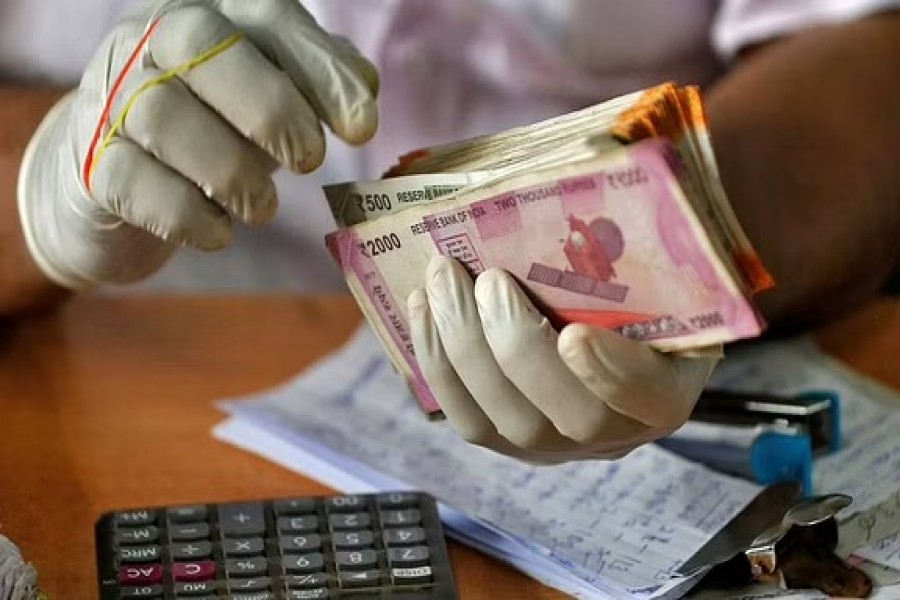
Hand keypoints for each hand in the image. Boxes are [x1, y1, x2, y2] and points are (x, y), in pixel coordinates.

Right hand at [17, 0, 377, 287]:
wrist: (113, 176)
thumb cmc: (211, 129)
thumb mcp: (267, 97)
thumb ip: (314, 84)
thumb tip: (364, 88)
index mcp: (209, 17)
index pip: (267, 17)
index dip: (322, 69)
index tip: (363, 128)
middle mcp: (150, 42)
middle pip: (201, 44)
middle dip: (271, 108)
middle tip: (309, 161)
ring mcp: (110, 98)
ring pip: (163, 114)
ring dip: (231, 171)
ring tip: (264, 208)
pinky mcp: (88, 162)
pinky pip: (130, 180)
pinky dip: (186, 214)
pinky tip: (218, 233)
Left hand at [407, 256, 718, 462]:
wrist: (601, 317)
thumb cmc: (621, 283)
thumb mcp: (643, 263)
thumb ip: (627, 232)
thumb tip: (589, 160)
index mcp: (667, 385)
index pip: (649, 397)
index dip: (613, 374)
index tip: (575, 333)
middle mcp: (616, 429)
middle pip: (570, 417)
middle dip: (516, 348)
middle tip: (487, 280)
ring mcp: (558, 443)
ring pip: (508, 423)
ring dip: (464, 350)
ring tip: (441, 282)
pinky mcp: (507, 439)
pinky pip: (468, 419)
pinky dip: (438, 363)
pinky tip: (421, 310)